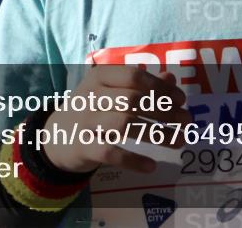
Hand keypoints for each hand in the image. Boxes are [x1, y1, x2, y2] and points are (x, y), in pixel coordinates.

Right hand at [42, 67, 191, 173]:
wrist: (54, 137)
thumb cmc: (91, 110)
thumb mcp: (111, 91)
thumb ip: (141, 84)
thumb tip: (171, 79)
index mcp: (100, 76)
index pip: (134, 77)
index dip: (160, 87)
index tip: (181, 99)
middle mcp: (91, 96)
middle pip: (133, 100)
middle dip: (165, 111)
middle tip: (187, 120)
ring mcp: (86, 121)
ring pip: (126, 124)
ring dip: (157, 133)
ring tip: (180, 141)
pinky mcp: (83, 147)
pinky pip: (111, 153)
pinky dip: (133, 159)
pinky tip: (151, 166)